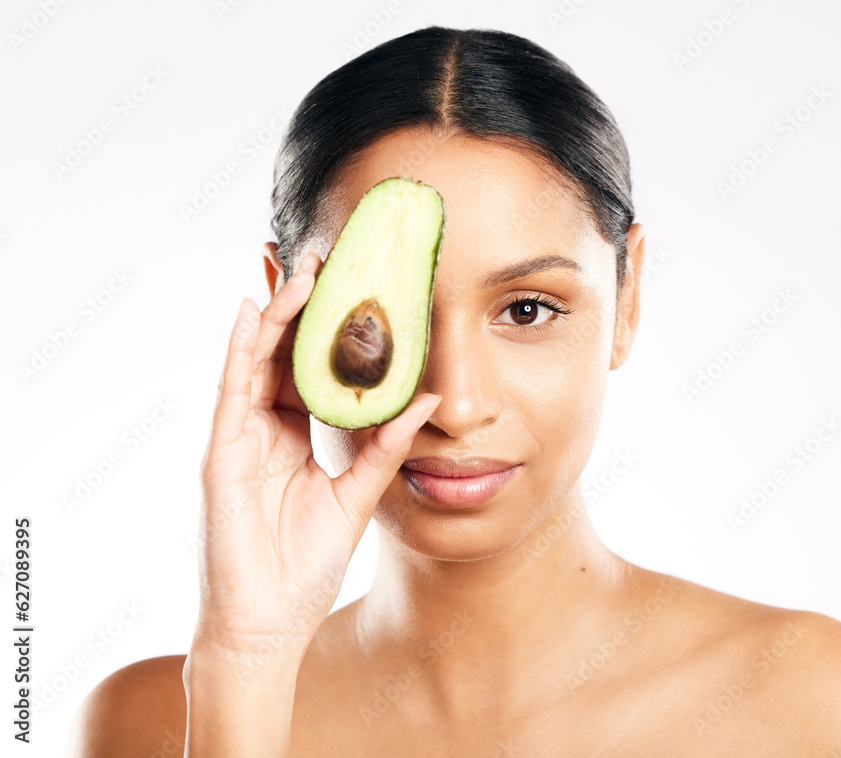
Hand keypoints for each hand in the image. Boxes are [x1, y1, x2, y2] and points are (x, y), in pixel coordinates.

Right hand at [193, 252, 439, 660]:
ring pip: (257, 360)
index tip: (356, 286)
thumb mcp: (357, 493)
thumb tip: (427, 401)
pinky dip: (239, 349)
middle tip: (329, 257)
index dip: (331, 328)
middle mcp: (266, 427)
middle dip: (302, 306)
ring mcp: (240, 437)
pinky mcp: (222, 454)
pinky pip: (231, 391)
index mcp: (297, 435)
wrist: (269, 623)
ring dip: (277, 312)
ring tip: (301, 268)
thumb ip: (387, 447)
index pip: (313, 368)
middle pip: (284, 352)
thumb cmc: (306, 564)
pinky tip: (251, 310)